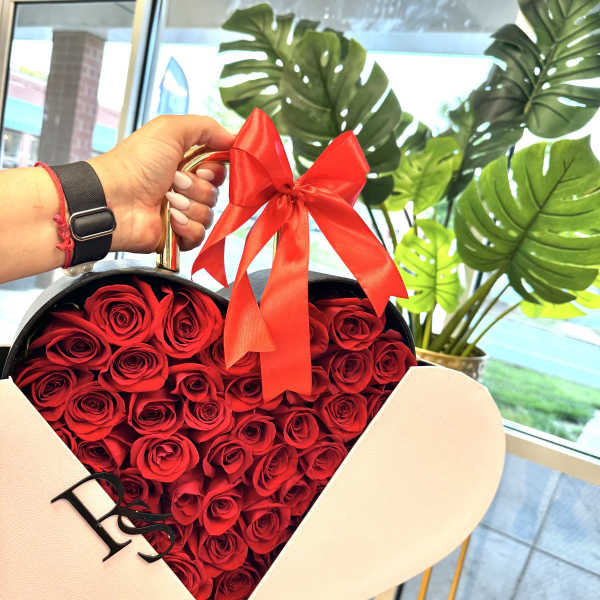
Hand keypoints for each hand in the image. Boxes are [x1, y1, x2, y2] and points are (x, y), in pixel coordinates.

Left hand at [88, 115, 234, 252]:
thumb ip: (207, 127)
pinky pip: (200, 235)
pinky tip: (169, 218)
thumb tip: (235, 136)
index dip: (215, 170)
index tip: (202, 168)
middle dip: (197, 188)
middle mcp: (183, 187)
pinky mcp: (177, 235)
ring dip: (189, 206)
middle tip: (175, 181)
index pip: (219, 169)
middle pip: (216, 192)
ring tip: (166, 200)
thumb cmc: (134, 163)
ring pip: (209, 215)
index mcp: (184, 163)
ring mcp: (180, 212)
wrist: (112, 200)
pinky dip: (186, 226)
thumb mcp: (170, 129)